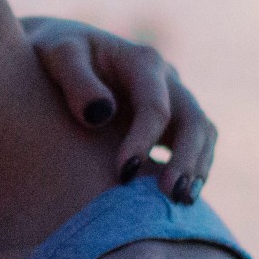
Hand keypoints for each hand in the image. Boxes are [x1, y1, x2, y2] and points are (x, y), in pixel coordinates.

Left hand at [22, 16, 215, 204]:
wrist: (62, 56)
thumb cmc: (56, 55)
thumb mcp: (58, 56)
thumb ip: (75, 80)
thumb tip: (100, 115)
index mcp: (141, 60)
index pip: (155, 106)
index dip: (143, 142)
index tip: (123, 175)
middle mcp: (166, 78)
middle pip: (193, 119)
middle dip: (187, 159)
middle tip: (171, 195)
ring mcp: (172, 98)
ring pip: (202, 133)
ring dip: (197, 168)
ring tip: (180, 203)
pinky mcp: (170, 120)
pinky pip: (195, 145)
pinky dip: (193, 169)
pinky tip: (176, 200)